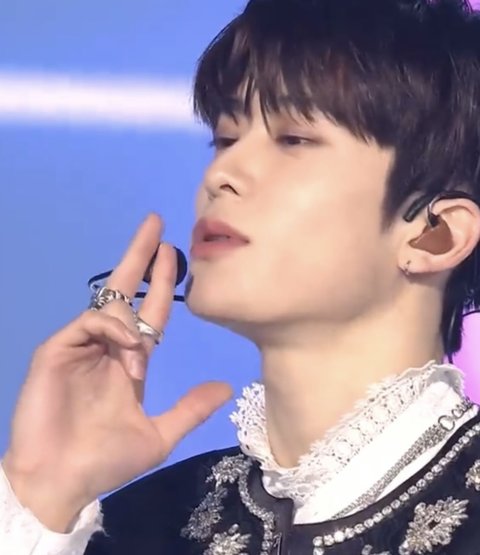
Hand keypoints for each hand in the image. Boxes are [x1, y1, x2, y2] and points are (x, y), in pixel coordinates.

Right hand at [2, 213, 231, 530]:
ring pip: (111, 307)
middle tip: (156, 223)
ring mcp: (81, 345)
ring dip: (132, 325)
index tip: (173, 251)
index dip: (162, 282)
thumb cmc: (104, 461)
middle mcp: (107, 346)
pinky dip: (112, 330)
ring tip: (137, 361)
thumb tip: (226, 388)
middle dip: (141, 255)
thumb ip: (190, 409)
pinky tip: (126, 347)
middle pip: (126, 290)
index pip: (150, 312)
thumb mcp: (158, 435)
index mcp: (130, 360)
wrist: (60, 481)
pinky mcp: (58, 349)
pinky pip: (90, 323)